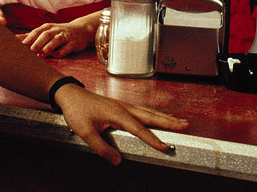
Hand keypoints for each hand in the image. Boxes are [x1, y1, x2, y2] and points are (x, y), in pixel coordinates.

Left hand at [17, 19, 92, 57]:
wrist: (81, 30)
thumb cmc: (58, 32)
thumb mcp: (45, 32)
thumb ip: (30, 36)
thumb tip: (13, 38)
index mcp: (47, 27)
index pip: (36, 32)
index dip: (28, 39)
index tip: (20, 47)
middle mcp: (56, 30)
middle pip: (45, 35)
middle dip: (37, 43)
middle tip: (29, 52)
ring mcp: (66, 36)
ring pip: (56, 40)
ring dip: (48, 47)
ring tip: (41, 55)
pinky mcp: (74, 43)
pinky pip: (67, 47)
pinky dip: (61, 51)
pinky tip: (55, 56)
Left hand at [52, 82, 188, 164]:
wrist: (70, 95)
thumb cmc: (77, 111)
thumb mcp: (85, 132)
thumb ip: (101, 148)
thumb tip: (117, 161)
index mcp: (118, 113)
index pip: (140, 129)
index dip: (153, 139)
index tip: (166, 147)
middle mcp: (124, 108)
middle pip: (151, 116)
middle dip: (169, 122)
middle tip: (186, 125)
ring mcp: (124, 105)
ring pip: (149, 112)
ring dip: (165, 117)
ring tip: (180, 122)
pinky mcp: (121, 106)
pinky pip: (143, 110)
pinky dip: (155, 114)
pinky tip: (158, 117)